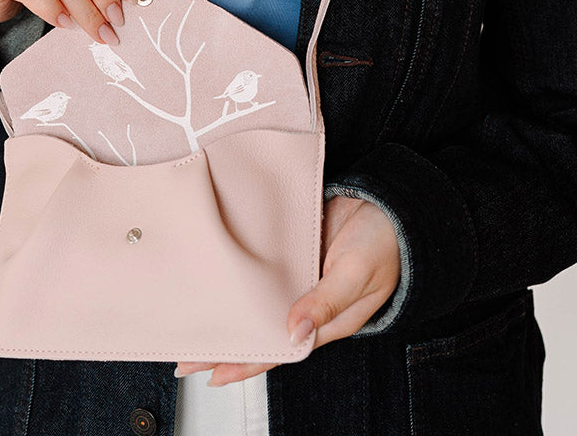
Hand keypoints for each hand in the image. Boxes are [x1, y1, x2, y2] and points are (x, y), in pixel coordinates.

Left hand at [174, 194, 400, 385]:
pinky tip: (217, 271)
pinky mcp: (290, 249)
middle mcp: (305, 300)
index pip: (279, 349)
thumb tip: (293, 331)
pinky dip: (241, 269)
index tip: (213, 374)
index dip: (247, 363)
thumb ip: (326, 303)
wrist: (389, 203)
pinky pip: (261, 263)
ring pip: (257, 297)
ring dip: (230, 306)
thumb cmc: (384, 245)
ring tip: (194, 317)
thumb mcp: (356, 275)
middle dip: (226, 342)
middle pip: (259, 327)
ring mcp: (296, 274)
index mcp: (324, 319)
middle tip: (188, 355)